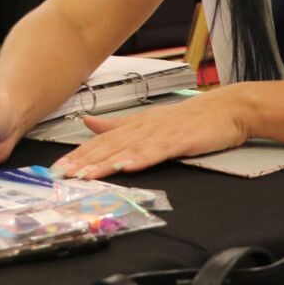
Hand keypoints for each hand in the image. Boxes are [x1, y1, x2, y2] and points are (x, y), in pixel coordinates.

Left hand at [49, 87, 250, 179]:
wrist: (226, 109)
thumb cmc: (189, 118)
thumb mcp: (147, 120)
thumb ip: (116, 123)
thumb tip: (87, 121)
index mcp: (134, 125)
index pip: (99, 142)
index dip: (77, 155)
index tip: (57, 169)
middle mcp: (142, 128)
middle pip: (108, 147)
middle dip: (82, 162)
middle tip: (62, 175)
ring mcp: (160, 134)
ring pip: (126, 150)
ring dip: (104, 163)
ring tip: (85, 175)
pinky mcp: (179, 141)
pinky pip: (157, 152)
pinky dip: (140, 159)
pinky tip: (126, 167)